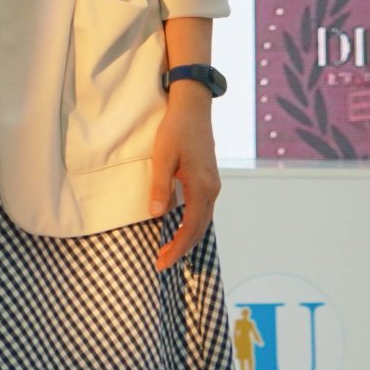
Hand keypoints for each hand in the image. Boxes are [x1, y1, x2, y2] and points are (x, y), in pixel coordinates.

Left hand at [150, 82, 219, 272]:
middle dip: (182, 248)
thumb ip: (160, 186)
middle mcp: (212, 190)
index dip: (177, 247)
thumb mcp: (163, 157)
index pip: (190, 228)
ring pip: (203, 220)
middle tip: (162, 262)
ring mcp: (213, 184)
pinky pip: (203, 209)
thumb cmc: (176, 130)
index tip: (162, 262)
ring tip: (170, 250)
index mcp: (202, 187)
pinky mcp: (209, 179)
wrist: (193, 107)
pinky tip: (181, 227)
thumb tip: (156, 215)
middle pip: (199, 228)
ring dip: (187, 237)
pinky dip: (192, 223)